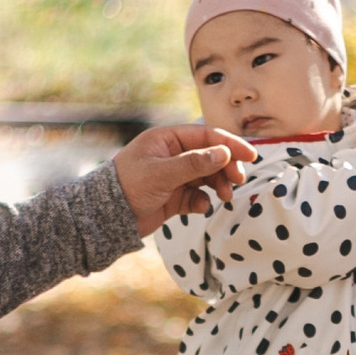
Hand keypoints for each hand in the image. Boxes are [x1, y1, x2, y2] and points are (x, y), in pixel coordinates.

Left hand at [113, 119, 255, 230]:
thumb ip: (193, 164)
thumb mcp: (161, 173)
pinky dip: (203, 202)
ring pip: (206, 177)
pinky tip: (201, 208)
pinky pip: (196, 196)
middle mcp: (172, 155)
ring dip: (218, 185)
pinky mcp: (173, 197)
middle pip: (210, 156)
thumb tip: (223, 153)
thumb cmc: (127, 186)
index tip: (250, 156)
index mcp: (167, 140)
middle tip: (237, 180)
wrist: (106, 218)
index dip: (229, 145)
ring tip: (224, 197)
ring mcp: (174, 176)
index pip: (206, 136)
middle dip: (226, 168)